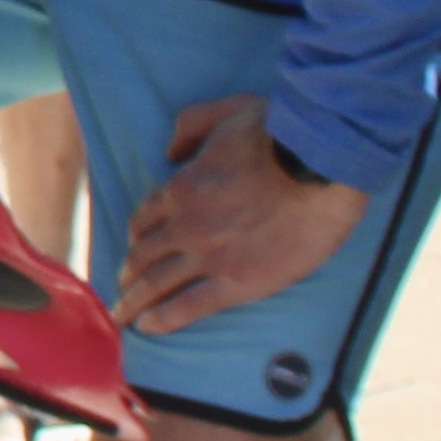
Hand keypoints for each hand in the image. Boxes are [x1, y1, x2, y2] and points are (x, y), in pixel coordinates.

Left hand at [115, 99, 368, 332]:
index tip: (133, 249)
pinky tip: (148, 329)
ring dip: (134, 302)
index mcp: (181, 188)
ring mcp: (209, 256)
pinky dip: (163, 320)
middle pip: (143, 256)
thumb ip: (188, 126)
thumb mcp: (224, 112)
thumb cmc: (279, 134)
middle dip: (127, 274)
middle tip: (119, 289)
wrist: (321, 167)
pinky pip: (190, 307)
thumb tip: (169, 151)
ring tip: (123, 317)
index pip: (144, 219)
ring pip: (158, 284)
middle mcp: (186, 226)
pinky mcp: (238, 282)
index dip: (135, 237)